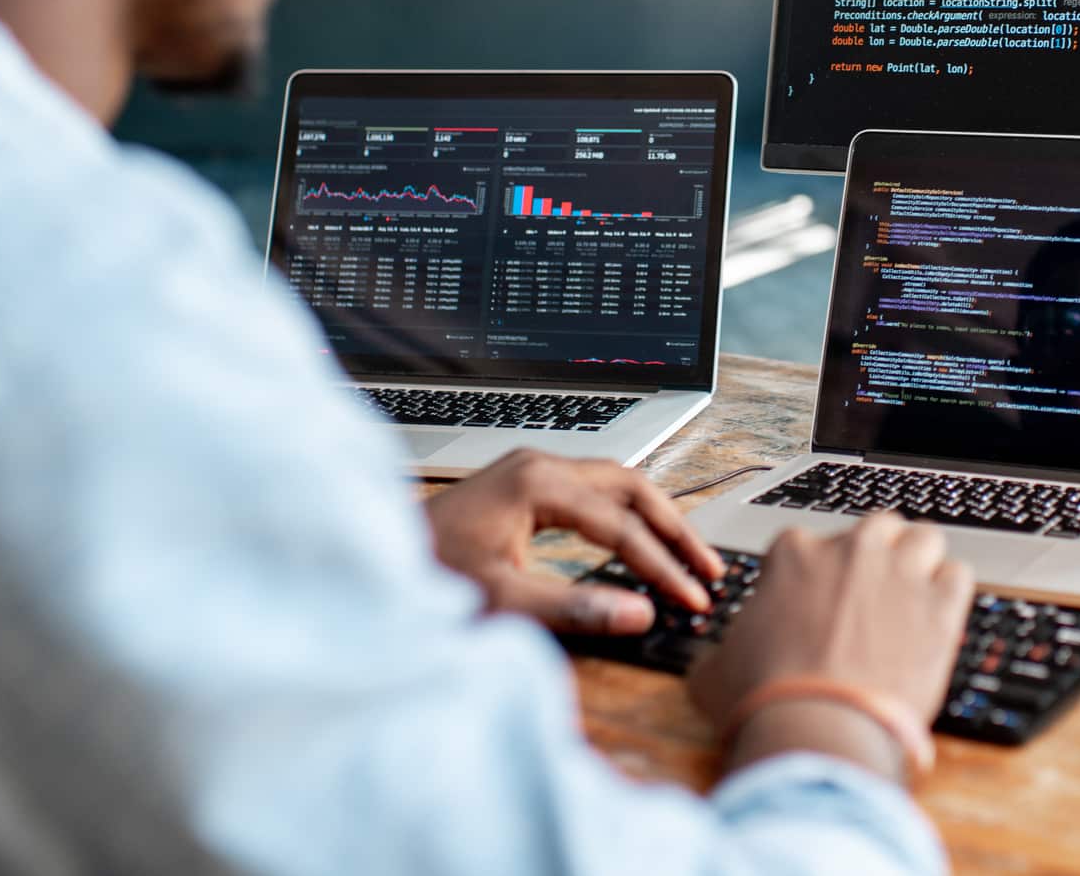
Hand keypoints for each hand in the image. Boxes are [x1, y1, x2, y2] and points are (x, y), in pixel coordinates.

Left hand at [424, 449, 722, 634]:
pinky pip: (592, 491)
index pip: (621, 525)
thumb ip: (574, 608)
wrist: (370, 560)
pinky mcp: (521, 486)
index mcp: (538, 484)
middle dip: (675, 530)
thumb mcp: (502, 600)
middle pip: (631, 487)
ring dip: (654, 518)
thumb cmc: (425, 576)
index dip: (663, 566)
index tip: (693, 599)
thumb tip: (640, 614)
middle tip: (709, 570)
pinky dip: (625, 515)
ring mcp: (529, 471)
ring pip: (615, 484)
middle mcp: (538, 465)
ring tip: (687, 556)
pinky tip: (637, 541)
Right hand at [687, 514, 972, 773]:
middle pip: (876, 529)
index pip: (812, 544)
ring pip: (924, 538)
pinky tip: (939, 620)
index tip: (821, 605)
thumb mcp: (715, 671)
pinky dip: (950, 594)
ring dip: (920, 563)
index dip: (818, 576)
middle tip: (872, 597)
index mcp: (794, 553)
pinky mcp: (941, 604)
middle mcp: (851, 549)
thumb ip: (720, 650)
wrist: (816, 729)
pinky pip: (959, 575)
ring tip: (913, 599)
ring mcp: (900, 572)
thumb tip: (716, 661)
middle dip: (876, 556)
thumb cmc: (763, 700)